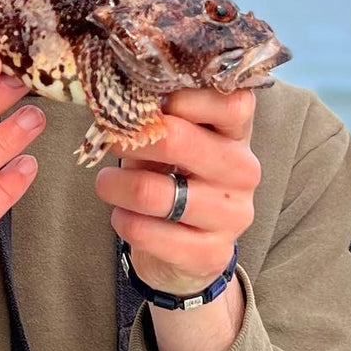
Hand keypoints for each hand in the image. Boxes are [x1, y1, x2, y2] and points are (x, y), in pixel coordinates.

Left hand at [94, 88, 259, 295]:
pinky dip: (123, 221)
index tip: (148, 102)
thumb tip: (120, 100)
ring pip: (152, 192)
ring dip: (115, 185)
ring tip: (106, 183)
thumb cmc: (175, 178)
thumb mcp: (172, 143)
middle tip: (109, 139)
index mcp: (237, 134)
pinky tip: (123, 216)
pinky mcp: (211, 253)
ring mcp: (232, 215)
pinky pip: (146, 232)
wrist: (186, 249)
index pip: (230, 103)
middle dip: (130, 137)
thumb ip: (158, 119)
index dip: (182, 97)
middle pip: (177, 140)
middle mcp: (243, 171)